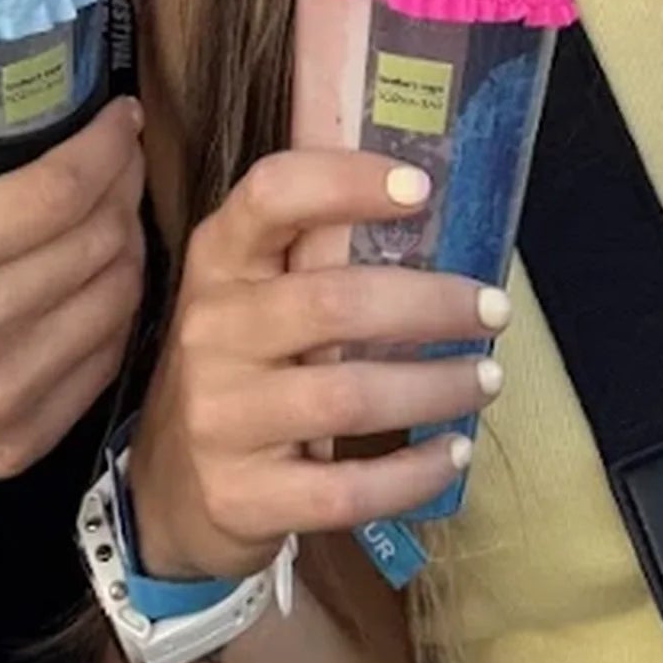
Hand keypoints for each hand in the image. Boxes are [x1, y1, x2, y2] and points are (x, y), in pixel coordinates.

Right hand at [0, 99, 147, 526]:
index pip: (56, 190)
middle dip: (126, 186)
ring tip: (120, 212)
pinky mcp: (21, 442)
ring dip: (131, 244)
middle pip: (97, 241)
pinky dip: (118, 310)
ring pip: (115, 300)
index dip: (107, 146)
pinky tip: (107, 278)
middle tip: (125, 158)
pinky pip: (105, 362)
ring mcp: (0, 394)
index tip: (123, 116)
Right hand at [126, 151, 506, 582]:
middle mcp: (211, 331)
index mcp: (219, 264)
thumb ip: (309, 239)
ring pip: (349, 396)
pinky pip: (347, 487)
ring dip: (437, 387)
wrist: (168, 490)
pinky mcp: (241, 495)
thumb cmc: (238, 370)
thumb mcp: (250, 295)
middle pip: (334, 303)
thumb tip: (399, 167)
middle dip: (432, 304)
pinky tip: (453, 452)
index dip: (345, 181)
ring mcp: (221, 417)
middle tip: (494, 309)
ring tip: (486, 379)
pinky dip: (414, 472)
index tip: (423, 188)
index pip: (271, 196)